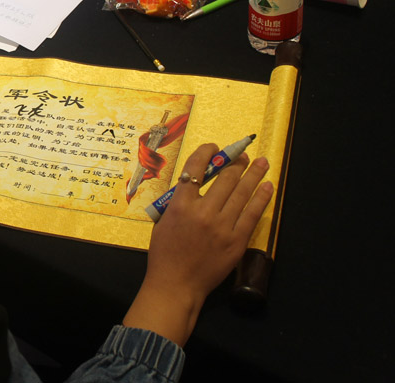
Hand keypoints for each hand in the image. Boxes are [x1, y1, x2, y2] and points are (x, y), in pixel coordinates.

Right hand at [122, 144, 272, 346]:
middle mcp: (203, 212)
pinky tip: (267, 187)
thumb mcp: (163, 222)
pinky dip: (261, 198)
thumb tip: (195, 187)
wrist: (176, 284)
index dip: (206, 153)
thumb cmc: (164, 254)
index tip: (213, 147)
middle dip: (236, 162)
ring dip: (254, 174)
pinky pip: (252, 215)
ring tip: (261, 163)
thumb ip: (178, 203)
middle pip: (224, 178)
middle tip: (243, 155)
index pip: (195, 169)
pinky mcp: (237, 241)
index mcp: (180, 206)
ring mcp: (222, 227)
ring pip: (241, 193)